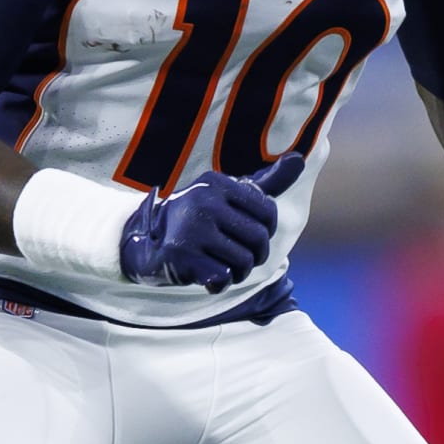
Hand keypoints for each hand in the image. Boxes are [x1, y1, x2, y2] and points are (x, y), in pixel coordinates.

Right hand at [119, 153, 304, 291]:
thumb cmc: (197, 220)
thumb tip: (298, 159)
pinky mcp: (180, 255)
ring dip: (239, 273)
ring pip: (244, 262)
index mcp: (216, 183)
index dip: (265, 231)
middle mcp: (203, 201)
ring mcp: (190, 228)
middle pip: (259, 239)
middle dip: (255, 256)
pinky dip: (220, 283)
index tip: (248, 236)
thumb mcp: (228, 197)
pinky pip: (223, 278)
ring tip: (224, 268)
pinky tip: (206, 276)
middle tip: (239, 258)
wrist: (145, 244)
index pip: (267, 212)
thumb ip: (264, 183)